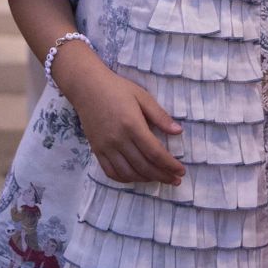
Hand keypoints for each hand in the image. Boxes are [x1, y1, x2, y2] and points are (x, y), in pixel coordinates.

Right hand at [62, 62, 185, 185]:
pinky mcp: (96, 150)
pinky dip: (125, 179)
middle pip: (144, 166)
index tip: (181, 171)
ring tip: (158, 178)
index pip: (155, 153)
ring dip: (146, 179)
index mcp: (132, 125)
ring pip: (128, 173)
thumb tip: (178, 132)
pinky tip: (136, 177)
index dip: (170, 165)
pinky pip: (111, 172)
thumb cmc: (117, 88)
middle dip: (162, 176)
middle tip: (175, 180)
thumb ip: (160, 116)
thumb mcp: (142, 96)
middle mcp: (118, 140)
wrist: (87, 87)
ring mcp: (106, 147)